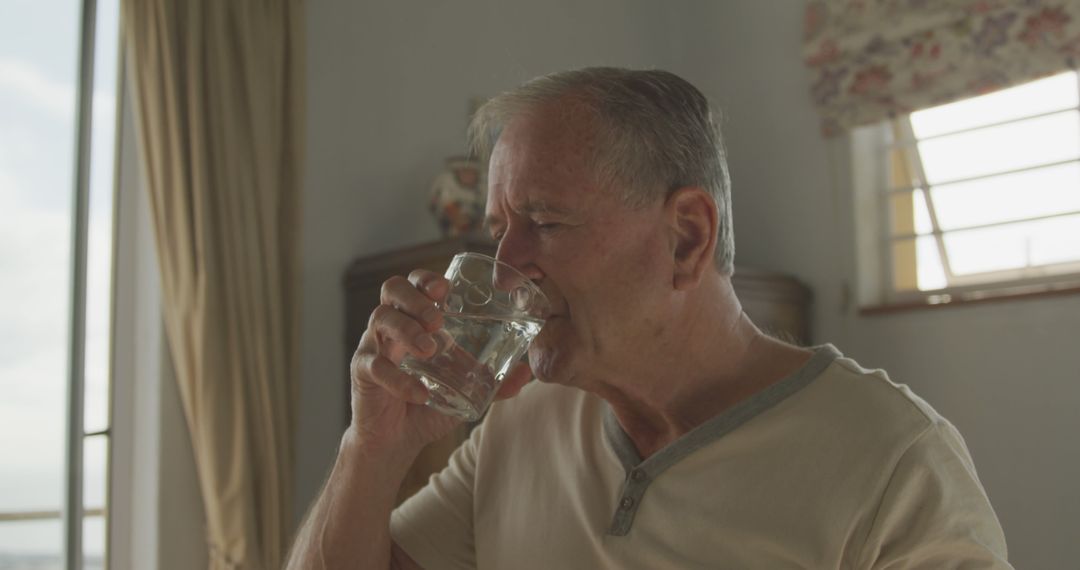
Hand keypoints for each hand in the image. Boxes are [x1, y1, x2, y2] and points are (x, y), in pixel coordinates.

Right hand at [348, 269, 532, 454]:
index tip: (445, 288)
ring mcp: (374, 346)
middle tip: (438, 320)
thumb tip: (527, 374)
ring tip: (430, 349)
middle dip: (416, 299)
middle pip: (392, 289)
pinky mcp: (363, 372)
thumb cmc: (429, 403)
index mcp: (415, 320)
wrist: (398, 440)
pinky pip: (374, 365)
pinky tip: (419, 393)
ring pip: (379, 318)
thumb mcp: (465, 390)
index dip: (426, 278)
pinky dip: (398, 378)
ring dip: (407, 329)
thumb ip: (494, 382)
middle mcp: (392, 326)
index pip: (415, 284)